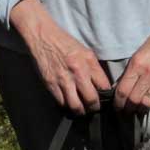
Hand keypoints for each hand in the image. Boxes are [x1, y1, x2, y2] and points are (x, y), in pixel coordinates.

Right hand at [14, 0, 110, 114]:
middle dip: (95, 108)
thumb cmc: (66, 44)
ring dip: (81, 111)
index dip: (106, 96)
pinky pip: (61, 103)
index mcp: (88, 62)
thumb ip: (94, 69)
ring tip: (82, 110)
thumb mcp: (86, 52)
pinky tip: (69, 105)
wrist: (44, 38)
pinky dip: (66, 107)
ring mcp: (63, 80)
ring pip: (75, 106)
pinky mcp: (50, 85)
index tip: (105, 100)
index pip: (103, 86)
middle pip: (91, 99)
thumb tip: (102, 86)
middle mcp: (77, 73)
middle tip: (94, 109)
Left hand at [114, 28, 149, 113]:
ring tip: (142, 107)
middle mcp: (149, 73)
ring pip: (148, 104)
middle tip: (128, 110)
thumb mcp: (137, 55)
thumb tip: (119, 89)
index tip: (118, 106)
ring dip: (143, 108)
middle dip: (129, 108)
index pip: (123, 90)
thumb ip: (129, 72)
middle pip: (134, 100)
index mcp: (137, 65)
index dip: (118, 102)